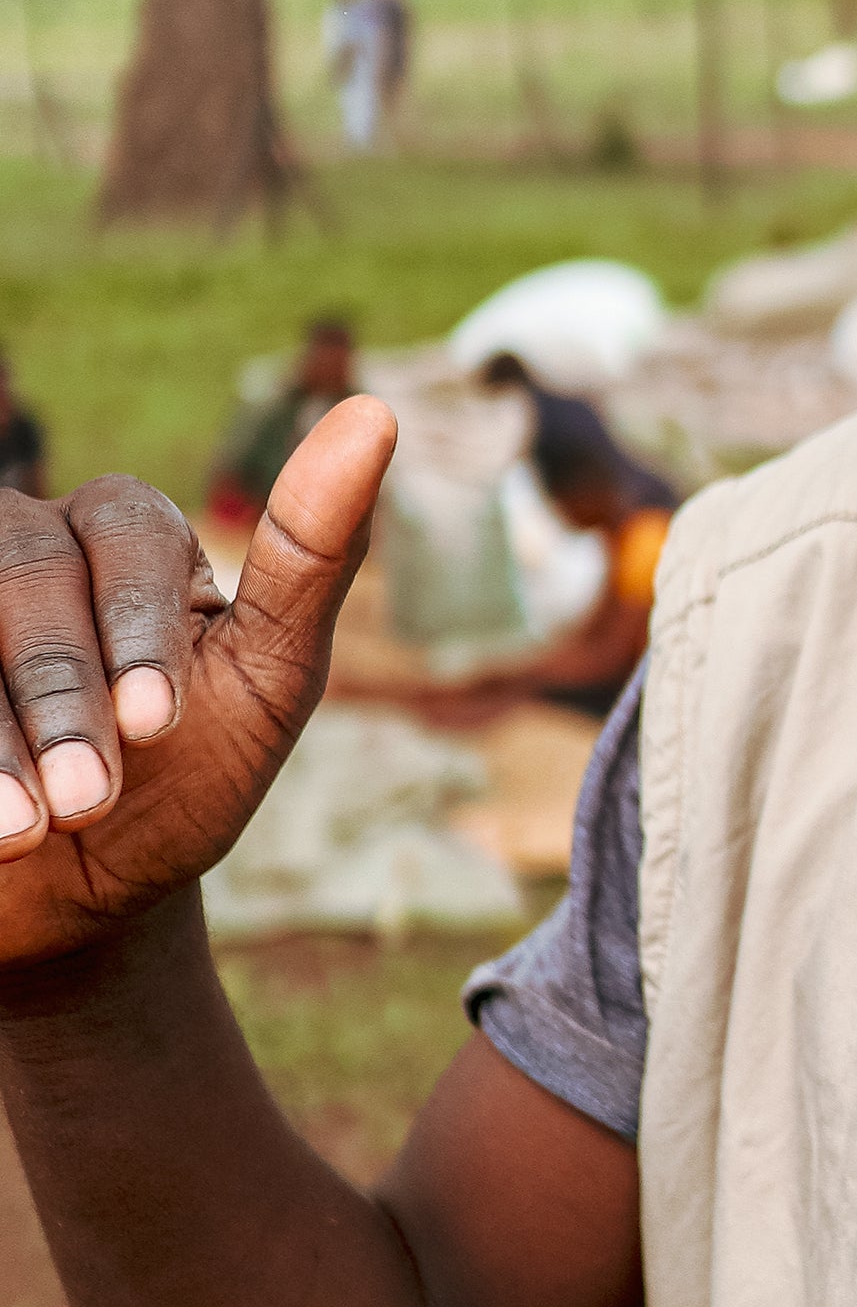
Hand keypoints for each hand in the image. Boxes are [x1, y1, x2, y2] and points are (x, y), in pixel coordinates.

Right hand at [0, 396, 396, 971]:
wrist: (84, 896)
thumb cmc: (188, 778)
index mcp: (130, 531)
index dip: (139, 629)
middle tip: (88, 802)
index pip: (131, 538)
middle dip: (62, 697)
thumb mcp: (269, 680)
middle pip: (28, 576)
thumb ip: (313, 557)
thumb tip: (371, 411)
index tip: (155, 724)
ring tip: (22, 833)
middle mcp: (30, 539)